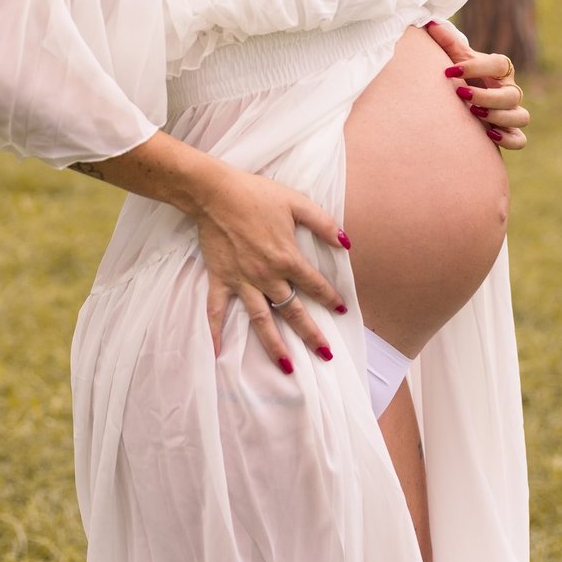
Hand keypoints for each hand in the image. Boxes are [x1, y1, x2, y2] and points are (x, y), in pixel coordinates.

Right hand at [192, 163, 349, 372]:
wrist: (216, 193)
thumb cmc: (257, 195)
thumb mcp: (296, 202)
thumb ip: (323, 224)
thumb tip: (347, 243)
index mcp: (287, 258)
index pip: (315, 284)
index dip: (330, 298)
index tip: (341, 311)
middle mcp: (267, 276)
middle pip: (293, 311)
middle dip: (310, 335)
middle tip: (325, 355)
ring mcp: (242, 281)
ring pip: (261, 319)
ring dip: (274, 345)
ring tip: (287, 368)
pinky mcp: (221, 279)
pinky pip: (217, 310)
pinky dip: (215, 331)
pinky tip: (217, 352)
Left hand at [424, 19, 529, 149]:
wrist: (465, 100)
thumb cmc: (462, 76)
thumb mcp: (456, 59)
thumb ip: (447, 42)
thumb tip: (430, 22)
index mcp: (499, 69)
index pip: (498, 64)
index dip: (476, 67)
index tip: (450, 71)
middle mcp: (509, 90)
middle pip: (512, 94)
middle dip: (487, 96)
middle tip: (462, 95)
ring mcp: (512, 112)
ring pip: (521, 116)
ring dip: (499, 116)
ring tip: (474, 113)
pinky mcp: (509, 132)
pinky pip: (520, 140)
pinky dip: (508, 138)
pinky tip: (489, 134)